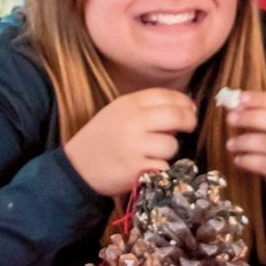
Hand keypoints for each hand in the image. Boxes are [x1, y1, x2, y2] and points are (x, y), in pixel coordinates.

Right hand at [64, 90, 196, 195]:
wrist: (76, 168)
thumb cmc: (102, 138)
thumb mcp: (119, 113)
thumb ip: (149, 108)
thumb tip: (189, 106)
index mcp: (128, 104)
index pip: (167, 95)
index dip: (184, 102)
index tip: (190, 109)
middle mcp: (132, 122)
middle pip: (177, 116)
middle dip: (189, 121)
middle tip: (189, 127)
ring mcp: (134, 146)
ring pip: (171, 144)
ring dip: (168, 150)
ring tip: (154, 152)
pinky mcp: (135, 169)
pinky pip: (163, 166)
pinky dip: (160, 169)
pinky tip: (148, 167)